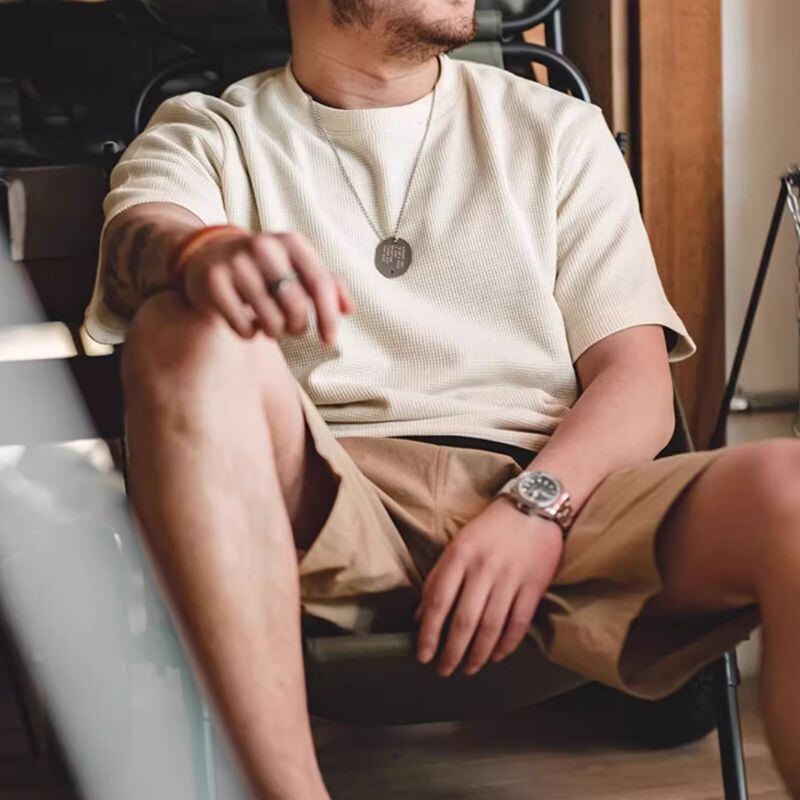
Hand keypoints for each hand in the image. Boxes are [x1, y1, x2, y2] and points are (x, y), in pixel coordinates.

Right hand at [181, 229, 354, 344]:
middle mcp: (263, 247)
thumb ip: (327, 284)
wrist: (206, 255)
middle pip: (297, 307)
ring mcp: (236, 264)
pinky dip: (249, 334)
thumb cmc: (264, 268)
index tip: (329, 340)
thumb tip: (349, 309)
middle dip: (297, 326)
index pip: (320, 284)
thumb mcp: (295, 266)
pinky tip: (246, 321)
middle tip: (290, 326)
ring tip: (268, 321)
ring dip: (274, 332)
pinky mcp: (213, 283)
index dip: (328, 317)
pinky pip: (243, 327)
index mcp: (291, 242)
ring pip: (271, 321)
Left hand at [415, 498, 563, 676]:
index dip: (429, 633)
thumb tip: (421, 616)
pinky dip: (506, 645)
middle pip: (464, 621)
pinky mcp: (534, 585)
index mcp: (459, 555)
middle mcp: (483, 567)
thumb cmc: (491, 527)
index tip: (422, 655)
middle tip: (444, 670)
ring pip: (490, 627)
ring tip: (469, 668)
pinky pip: (518, 623)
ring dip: (477, 654)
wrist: (535, 505)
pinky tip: (496, 656)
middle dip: (451, 652)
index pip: (438, 601)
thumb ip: (439, 577)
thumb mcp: (458, 544)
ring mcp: (510, 577)